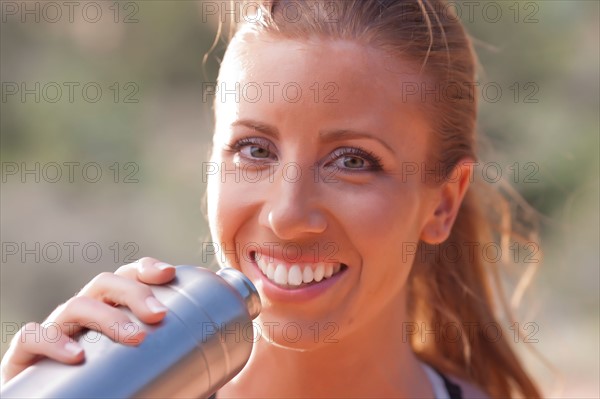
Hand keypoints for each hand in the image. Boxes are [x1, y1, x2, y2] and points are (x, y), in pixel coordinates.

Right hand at [0, 257, 175, 384]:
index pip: (128, 277)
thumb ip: (181, 367)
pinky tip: (76, 356)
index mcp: (113, 310)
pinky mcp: (28, 356)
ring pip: (75, 305)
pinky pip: (33, 337)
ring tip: (134, 337)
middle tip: (160, 315)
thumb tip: (226, 369)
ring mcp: (57, 330)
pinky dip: (53, 342)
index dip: (147, 268)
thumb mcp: (150, 371)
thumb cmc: (118, 386)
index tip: (170, 274)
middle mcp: (86, 313)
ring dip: (107, 316)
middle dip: (134, 290)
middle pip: (106, 284)